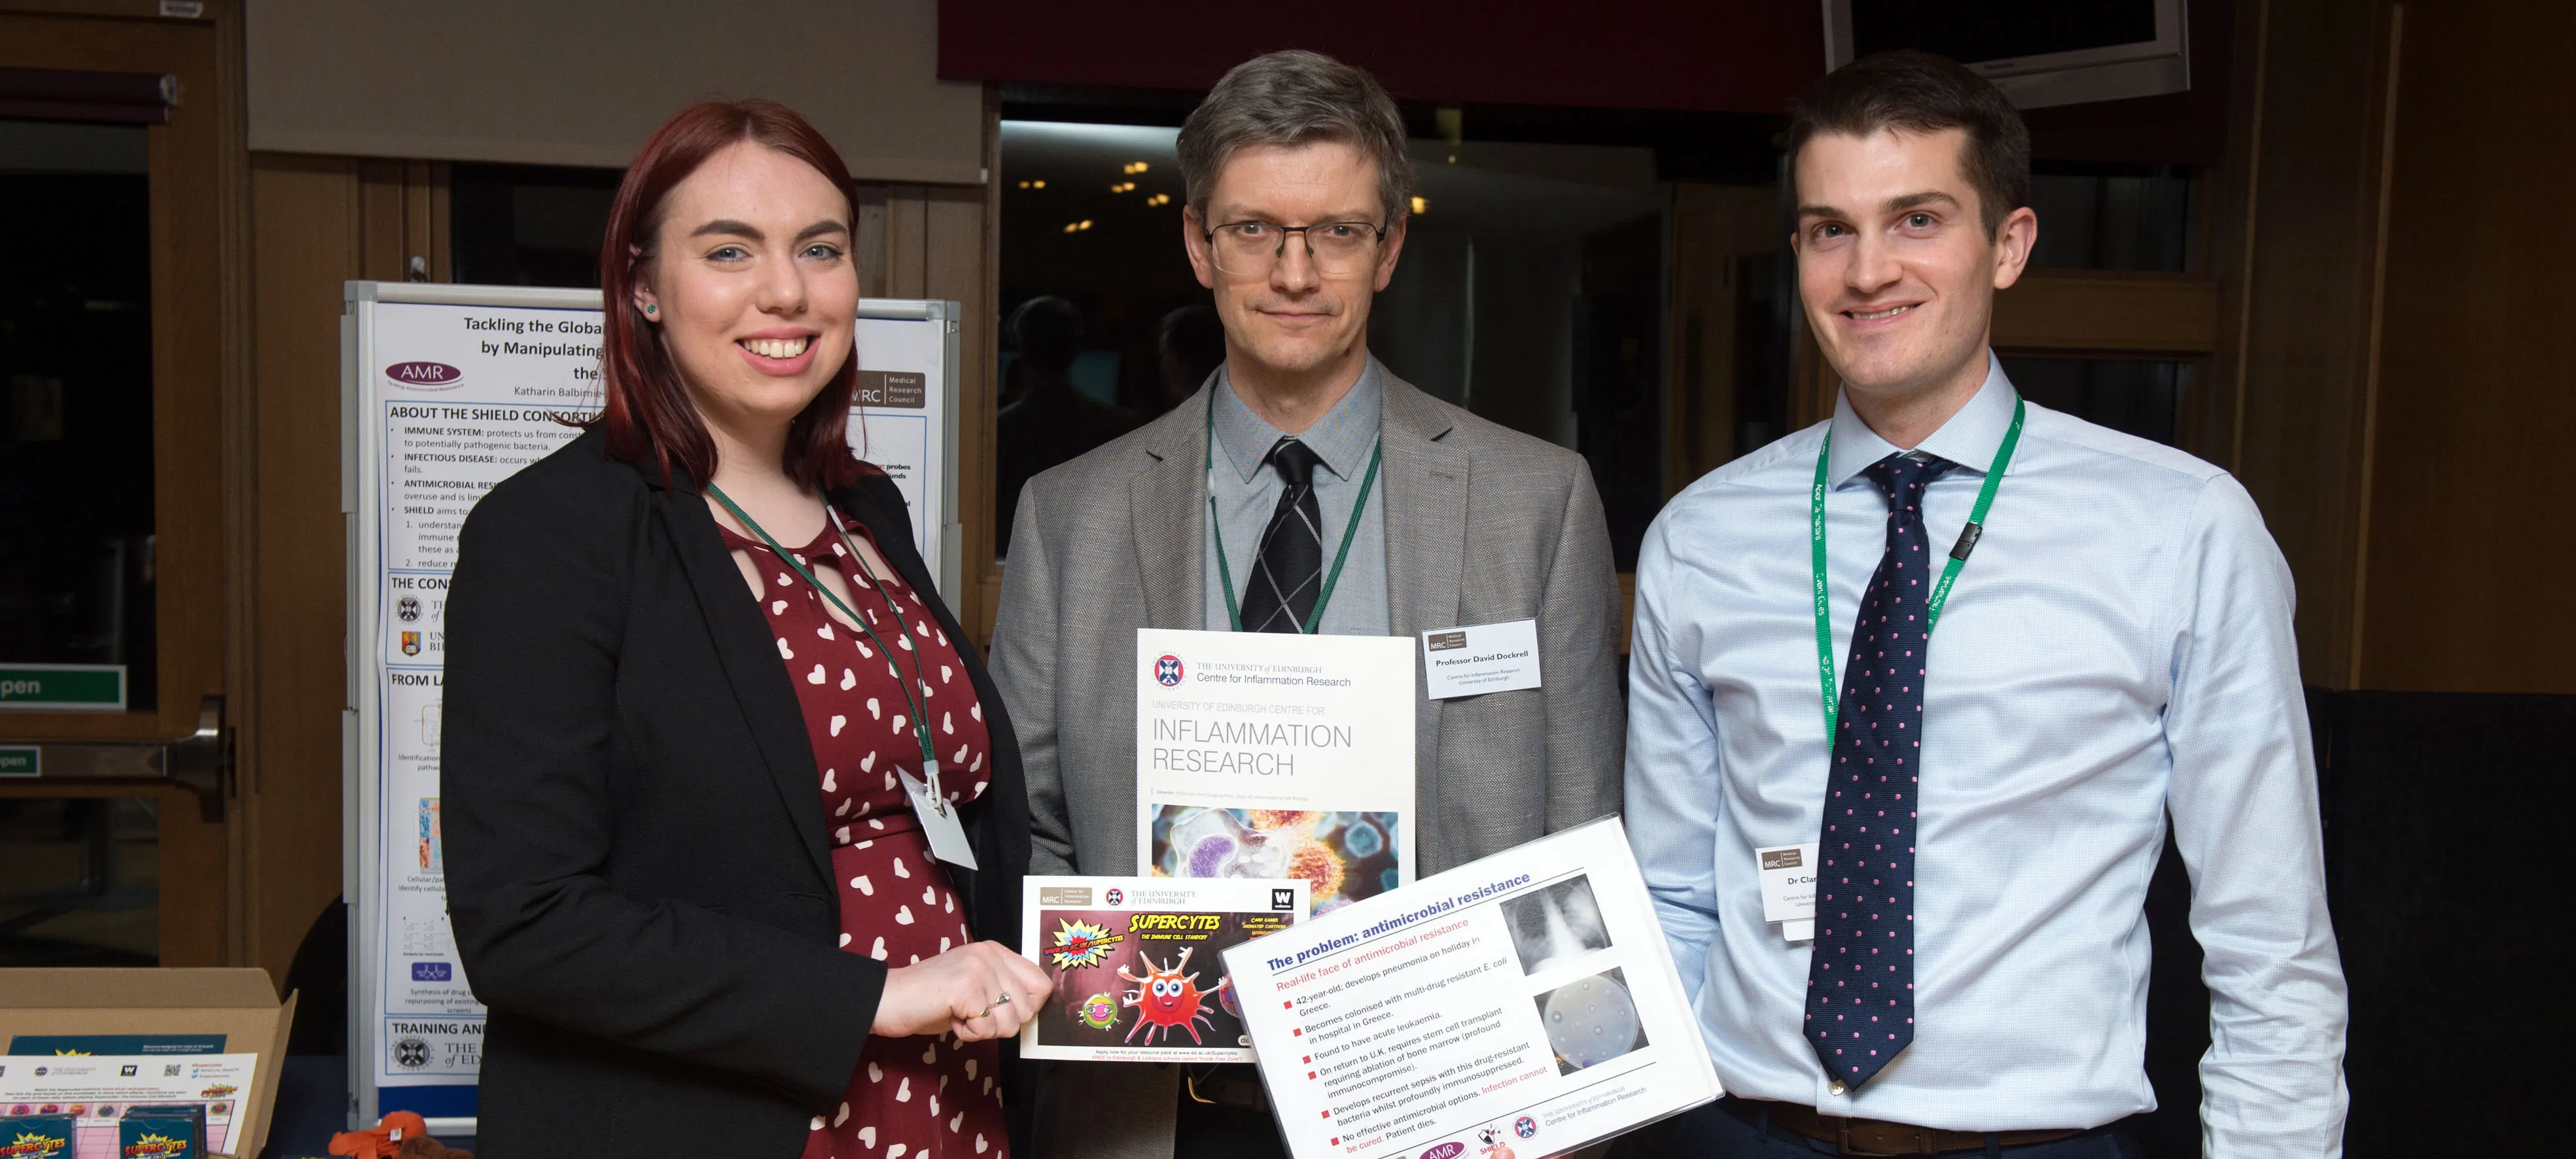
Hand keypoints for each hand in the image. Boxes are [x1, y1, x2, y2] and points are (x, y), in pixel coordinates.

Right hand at [870, 940, 1053, 1041]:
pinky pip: (986, 1029)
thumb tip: (1032, 1012)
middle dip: (999, 1025)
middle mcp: (990, 955)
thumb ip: (1002, 992)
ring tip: (958, 1014)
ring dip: (982, 1030)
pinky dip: (968, 1033)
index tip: (999, 1014)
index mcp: (995, 951)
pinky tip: (950, 1018)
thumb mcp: (974, 987)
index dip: (1026, 1010)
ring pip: (1009, 1023)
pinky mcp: (966, 987)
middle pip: (1027, 1010)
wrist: (886, 999)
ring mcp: (979, 969)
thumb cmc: (928, 999)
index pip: (1041, 985)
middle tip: (970, 1015)